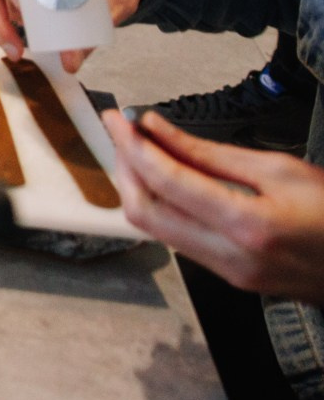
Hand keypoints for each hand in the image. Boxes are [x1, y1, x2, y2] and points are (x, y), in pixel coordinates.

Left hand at [106, 109, 323, 300]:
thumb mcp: (281, 170)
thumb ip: (212, 154)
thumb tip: (160, 130)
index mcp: (248, 224)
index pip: (168, 183)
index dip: (134, 147)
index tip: (119, 120)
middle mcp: (231, 256)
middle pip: (147, 214)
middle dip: (125, 169)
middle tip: (121, 134)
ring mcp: (229, 273)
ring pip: (157, 230)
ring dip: (139, 189)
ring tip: (138, 151)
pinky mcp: (230, 278)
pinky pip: (179, 240)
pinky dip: (163, 207)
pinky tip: (165, 181)